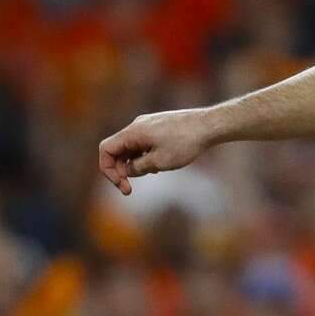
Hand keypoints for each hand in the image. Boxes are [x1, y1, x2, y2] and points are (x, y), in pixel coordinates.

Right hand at [98, 107, 224, 194]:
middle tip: (130, 189)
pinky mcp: (158, 127)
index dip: (108, 169)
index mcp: (133, 132)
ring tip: (154, 172)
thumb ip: (138, 168)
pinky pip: (142, 144)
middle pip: (117, 150)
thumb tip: (127, 170)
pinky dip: (144, 156)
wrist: (208, 125)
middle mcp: (137, 126)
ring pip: (130, 148)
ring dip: (134, 165)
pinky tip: (161, 164)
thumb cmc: (185, 143)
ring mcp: (147, 125)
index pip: (106, 149)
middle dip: (121, 171)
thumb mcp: (159, 162)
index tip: (122, 185)